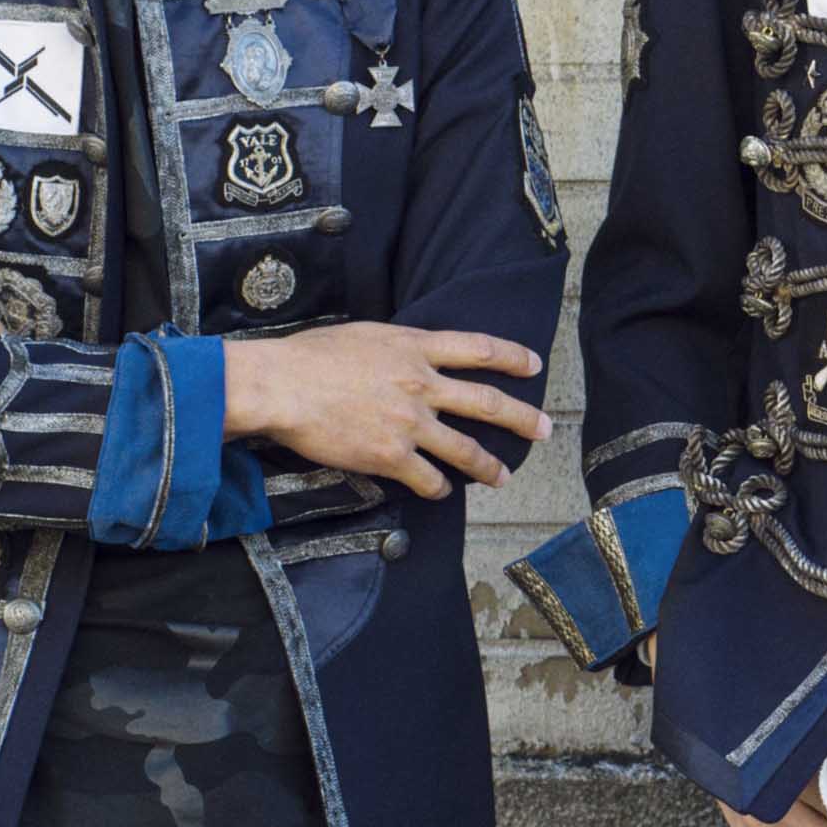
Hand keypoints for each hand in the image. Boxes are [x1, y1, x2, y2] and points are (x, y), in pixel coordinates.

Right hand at [221, 323, 548, 498]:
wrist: (281, 386)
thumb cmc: (309, 356)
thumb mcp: (366, 335)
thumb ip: (398, 347)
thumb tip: (410, 354)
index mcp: (416, 348)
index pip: (481, 349)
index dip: (514, 357)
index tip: (534, 365)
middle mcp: (423, 385)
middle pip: (489, 402)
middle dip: (524, 419)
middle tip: (545, 430)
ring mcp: (410, 423)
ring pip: (467, 449)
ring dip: (490, 466)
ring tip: (504, 477)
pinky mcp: (391, 457)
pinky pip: (428, 479)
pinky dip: (439, 488)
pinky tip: (442, 491)